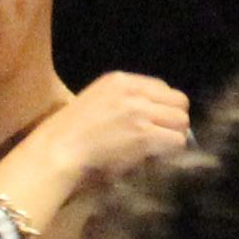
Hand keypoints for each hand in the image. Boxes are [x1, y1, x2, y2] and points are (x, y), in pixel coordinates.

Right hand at [1, 72, 191, 235]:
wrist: (57, 150)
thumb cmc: (69, 133)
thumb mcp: (96, 102)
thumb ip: (124, 101)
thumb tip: (154, 114)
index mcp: (119, 79)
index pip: (163, 87)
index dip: (165, 107)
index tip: (157, 123)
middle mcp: (133, 91)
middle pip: (179, 102)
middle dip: (174, 121)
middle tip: (162, 138)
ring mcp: (139, 112)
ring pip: (181, 122)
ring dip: (174, 138)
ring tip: (158, 150)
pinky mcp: (144, 135)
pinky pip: (176, 141)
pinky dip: (170, 152)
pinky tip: (156, 158)